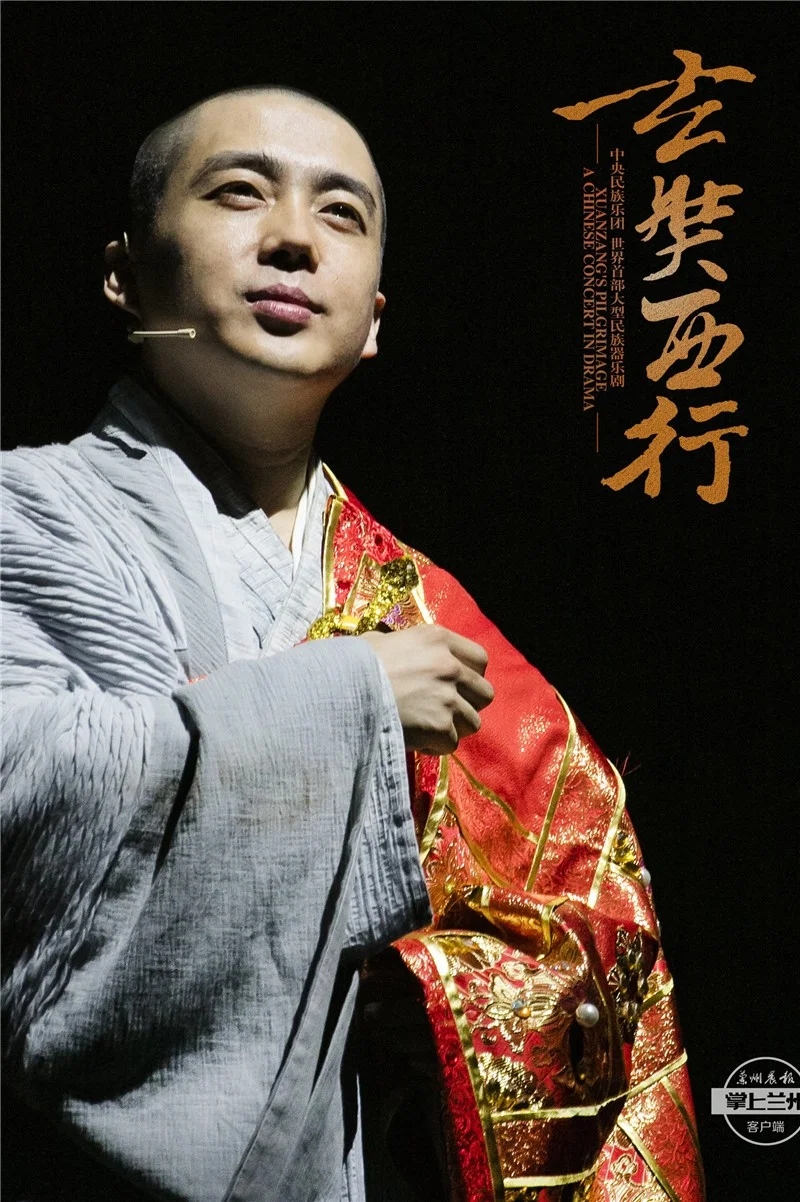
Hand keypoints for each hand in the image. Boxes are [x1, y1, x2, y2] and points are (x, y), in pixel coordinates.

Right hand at [361, 624, 493, 753]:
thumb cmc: (351, 666)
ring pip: (473, 722)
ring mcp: (447, 696)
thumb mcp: (378, 642)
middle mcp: (449, 665)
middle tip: (442, 711)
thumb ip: (402, 647)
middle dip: (467, 705)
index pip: (480, 659)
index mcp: (437, 638)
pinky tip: (414, 738)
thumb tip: (398, 651)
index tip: (456, 685)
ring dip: (452, 728)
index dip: (471, 675)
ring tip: (426, 727)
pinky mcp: (440, 725)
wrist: (339, 692)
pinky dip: (434, 746)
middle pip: (485, 693)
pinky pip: (451, 744)